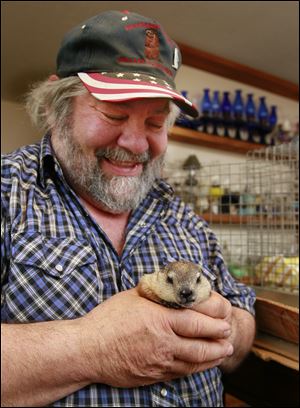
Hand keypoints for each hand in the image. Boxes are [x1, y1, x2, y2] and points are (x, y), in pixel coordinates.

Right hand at [79, 288, 232, 387]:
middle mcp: (163, 342)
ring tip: (223, 352)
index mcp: (159, 319)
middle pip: (201, 344)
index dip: (215, 322)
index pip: (197, 321)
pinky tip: (201, 365)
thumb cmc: (107, 319)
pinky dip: (195, 369)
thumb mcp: (132, 297)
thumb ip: (156, 294)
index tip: (224, 319)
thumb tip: (172, 287)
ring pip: (194, 362)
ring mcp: (159, 362)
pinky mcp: (153, 376)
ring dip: (213, 357)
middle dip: (219, 340)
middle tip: (229, 336)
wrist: (87, 349)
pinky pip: (180, 374)